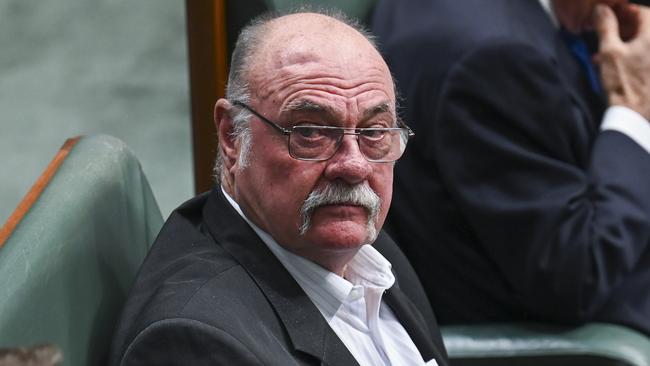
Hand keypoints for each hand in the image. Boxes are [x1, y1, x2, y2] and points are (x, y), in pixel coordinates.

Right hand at [593, 4, 649, 118]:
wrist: (634, 113)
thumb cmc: (623, 84)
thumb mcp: (609, 51)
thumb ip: (606, 26)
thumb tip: (601, 10)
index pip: (643, 12)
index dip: (625, 11)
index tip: (611, 14)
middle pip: (644, 28)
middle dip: (624, 27)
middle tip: (607, 31)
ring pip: (642, 43)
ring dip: (625, 42)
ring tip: (605, 50)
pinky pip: (643, 57)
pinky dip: (630, 55)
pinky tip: (614, 64)